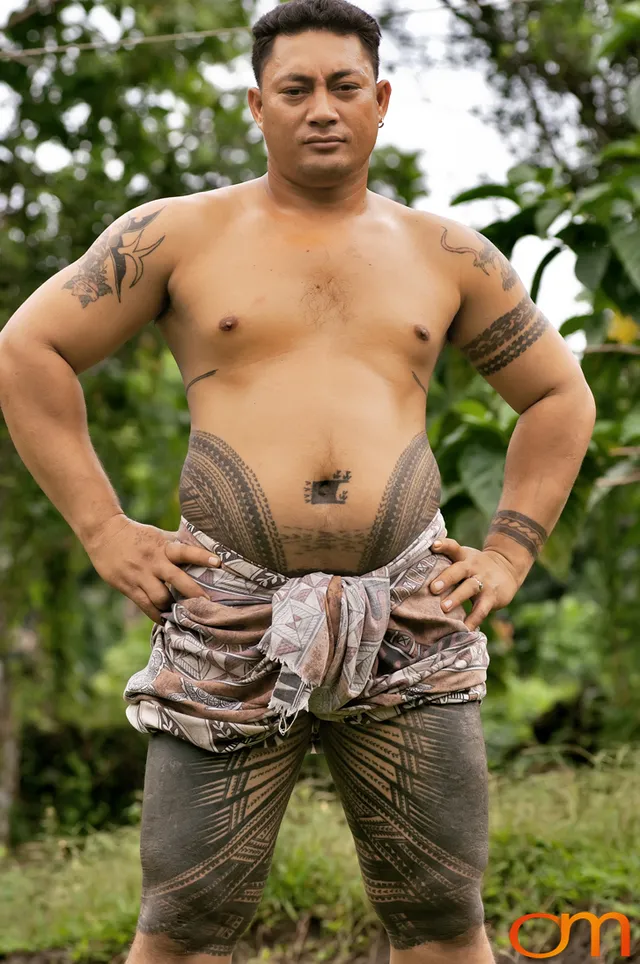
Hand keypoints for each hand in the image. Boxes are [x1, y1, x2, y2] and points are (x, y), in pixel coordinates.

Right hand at [84, 513, 221, 623]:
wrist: (104, 534)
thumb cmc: (137, 535)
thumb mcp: (158, 536)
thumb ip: (177, 544)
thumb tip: (202, 546)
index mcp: (163, 547)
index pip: (185, 551)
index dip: (201, 556)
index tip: (218, 562)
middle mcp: (153, 561)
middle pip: (176, 580)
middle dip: (193, 593)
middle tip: (208, 604)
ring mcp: (140, 576)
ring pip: (160, 597)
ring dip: (173, 607)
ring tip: (185, 614)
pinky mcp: (128, 587)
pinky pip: (145, 606)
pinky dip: (156, 614)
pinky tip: (165, 620)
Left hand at [428, 537, 519, 630]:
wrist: (507, 568)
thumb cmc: (475, 566)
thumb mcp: (464, 559)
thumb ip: (447, 564)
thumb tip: (416, 577)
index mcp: (463, 557)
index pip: (453, 547)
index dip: (444, 545)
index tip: (434, 545)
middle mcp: (473, 567)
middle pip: (459, 570)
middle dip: (446, 578)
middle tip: (433, 588)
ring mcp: (483, 581)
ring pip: (470, 588)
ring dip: (457, 598)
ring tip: (444, 608)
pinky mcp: (492, 597)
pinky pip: (481, 610)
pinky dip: (473, 620)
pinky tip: (464, 629)